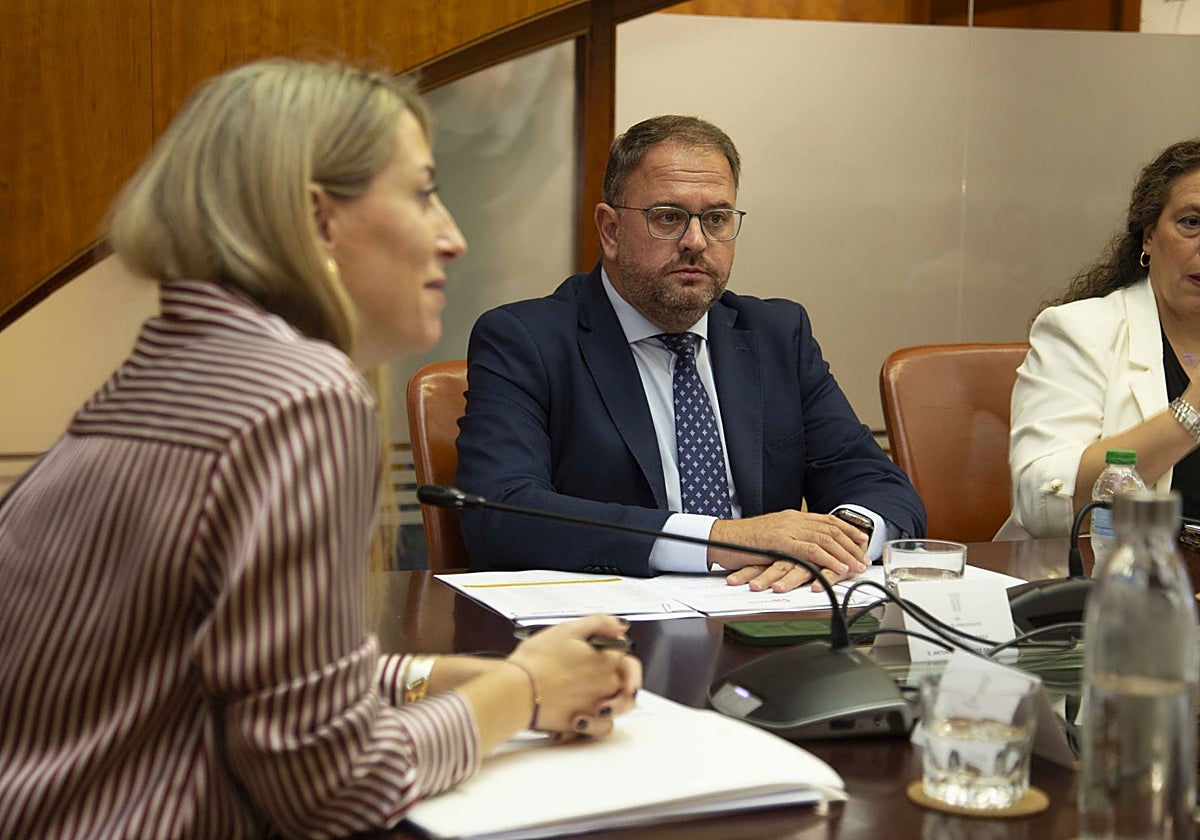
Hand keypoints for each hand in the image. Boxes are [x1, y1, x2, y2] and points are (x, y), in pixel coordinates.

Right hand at [507, 615, 640, 740]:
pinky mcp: (583, 724)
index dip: (609, 643)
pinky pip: (602, 726)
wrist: (516, 691)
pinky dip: (595, 721)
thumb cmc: (536, 661)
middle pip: (623, 676)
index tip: (595, 644)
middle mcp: (608, 685)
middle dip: (611, 669)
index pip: (622, 649)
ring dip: (609, 696)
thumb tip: (620, 625)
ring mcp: (597, 706)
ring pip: (617, 702)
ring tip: (589, 689)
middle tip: (592, 666)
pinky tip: (582, 713)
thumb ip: (599, 623)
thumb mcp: (568, 629)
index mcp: (607, 660)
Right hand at [709, 510, 869, 592]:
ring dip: (844, 555)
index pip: (825, 520)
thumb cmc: (741, 542)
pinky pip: (810, 551)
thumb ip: (788, 541)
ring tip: (856, 567)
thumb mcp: (770, 538)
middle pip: (829, 530)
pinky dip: (827, 560)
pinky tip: (837, 569)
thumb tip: (803, 550)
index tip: (860, 539)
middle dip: (850, 545)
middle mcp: (791, 519)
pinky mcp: (779, 543)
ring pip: (824, 540)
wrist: (720, 539)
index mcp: (790, 517)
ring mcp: (786, 529)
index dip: (846, 529)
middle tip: (863, 558)